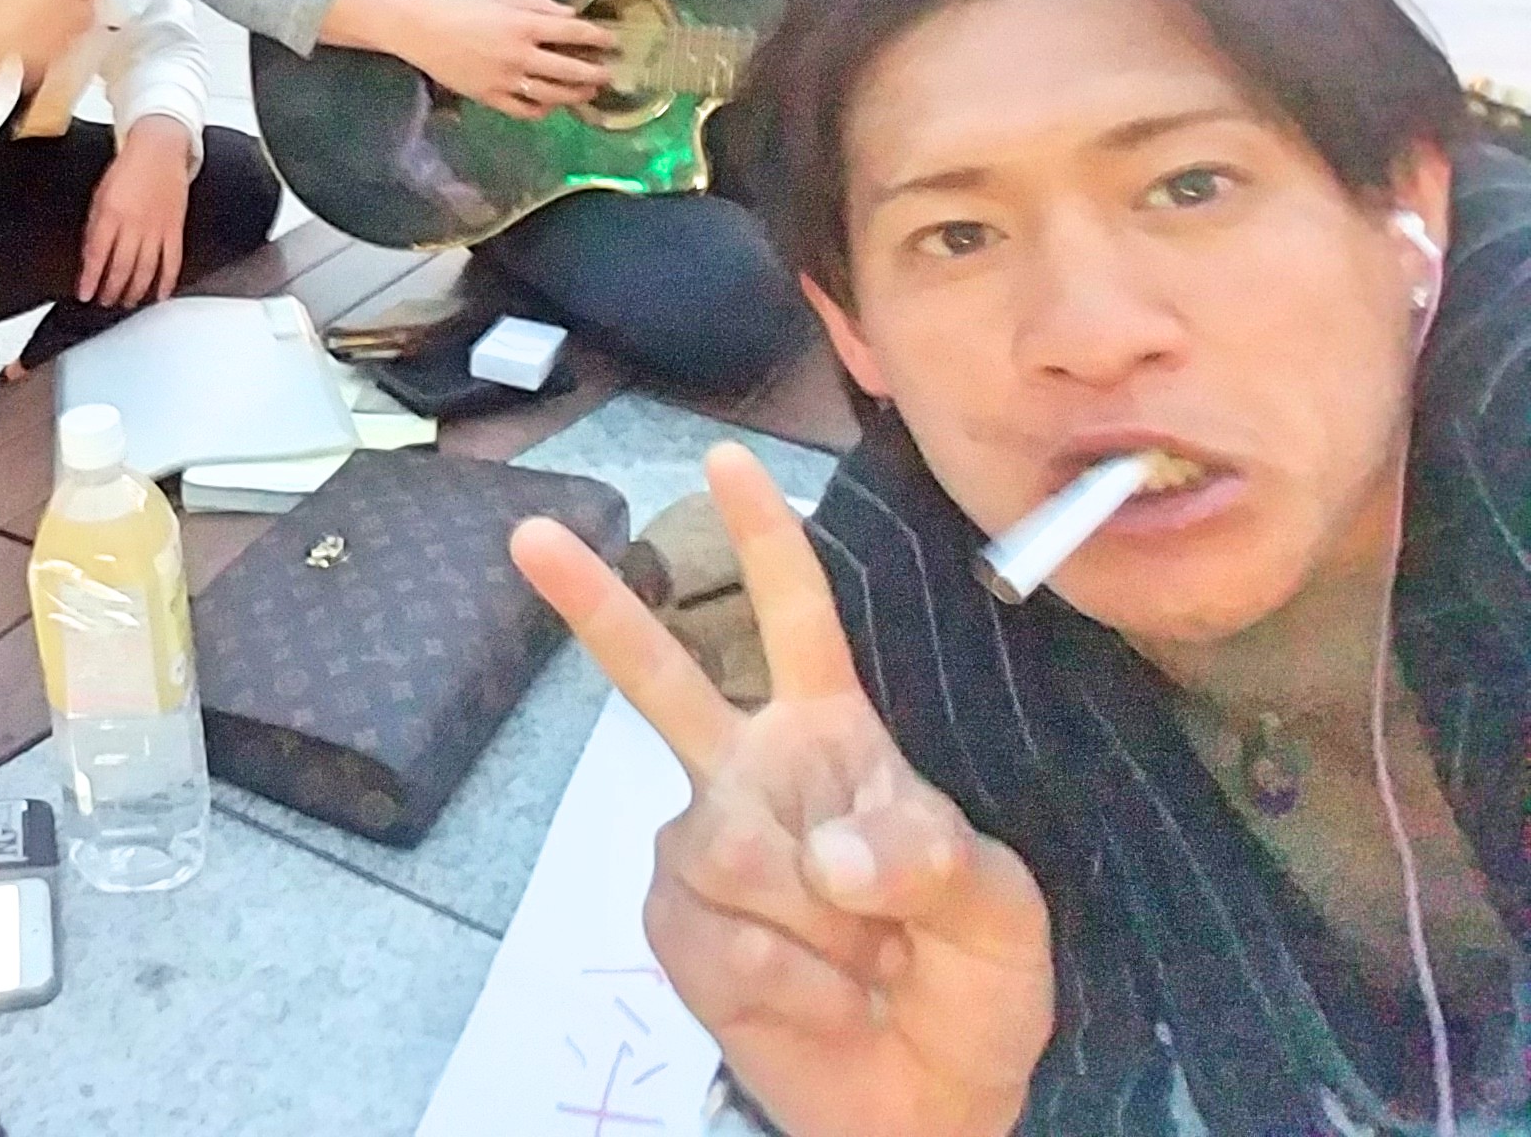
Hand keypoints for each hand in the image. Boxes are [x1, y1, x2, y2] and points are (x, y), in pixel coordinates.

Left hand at [79, 117, 192, 306]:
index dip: (90, 279)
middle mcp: (134, 224)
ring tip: (127, 302)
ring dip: (135, 291)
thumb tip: (90, 257)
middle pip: (122, 267)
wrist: (159, 150)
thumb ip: (95, 227)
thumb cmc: (128, 170)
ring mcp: (157, 228)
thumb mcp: (100, 196)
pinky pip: (172, 261)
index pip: (97, 255)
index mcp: (111, 213)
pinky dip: (166, 282)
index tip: (85, 294)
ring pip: (146, 270)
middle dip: (112, 290)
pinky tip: (159, 294)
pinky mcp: (175, 229)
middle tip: (106, 301)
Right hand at [398, 0, 616, 120]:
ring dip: (576, 94)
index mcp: (525, 26)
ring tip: (589, 92)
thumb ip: (541, 6)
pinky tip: (552, 104)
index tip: (613, 41)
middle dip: (595, 72)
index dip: (599, 37)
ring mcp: (506, 81)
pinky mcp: (491, 98)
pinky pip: (525, 110)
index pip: (574, 32)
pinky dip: (543, 109)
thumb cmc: (465, 9)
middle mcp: (520, 55)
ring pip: (552, 94)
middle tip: (609, 74)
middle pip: (570, 69)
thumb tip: (572, 17)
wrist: (423, 31)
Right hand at [510, 447, 1052, 1136]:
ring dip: (822, 925)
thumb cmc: (971, 986)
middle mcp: (753, 775)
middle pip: (662, 680)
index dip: (766, 541)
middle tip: (532, 539)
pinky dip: (789, 980)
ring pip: (730, 845)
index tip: (726, 460)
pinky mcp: (676, 927)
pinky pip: (720, 936)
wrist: (926, 1104)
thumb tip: (822, 853)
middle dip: (595, 606)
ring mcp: (703, 849)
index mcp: (837, 739)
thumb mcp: (999, 913)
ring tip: (865, 963)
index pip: (800, 622)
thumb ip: (934, 860)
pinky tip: (819, 996)